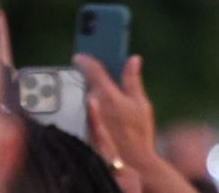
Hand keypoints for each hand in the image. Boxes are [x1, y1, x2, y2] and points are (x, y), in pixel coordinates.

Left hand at [80, 55, 197, 192]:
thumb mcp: (141, 104)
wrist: (133, 163)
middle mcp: (93, 102)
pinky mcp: (82, 126)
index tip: (79, 55)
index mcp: (108, 93)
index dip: (84, 59)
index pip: (91, 68)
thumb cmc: (139, 133)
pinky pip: (78, 110)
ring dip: (81, 90)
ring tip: (87, 89)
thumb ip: (133, 79)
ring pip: (79, 95)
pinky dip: (79, 104)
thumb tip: (133, 58)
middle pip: (83, 81)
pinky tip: (82, 103)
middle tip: (85, 71)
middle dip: (84, 76)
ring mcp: (85, 115)